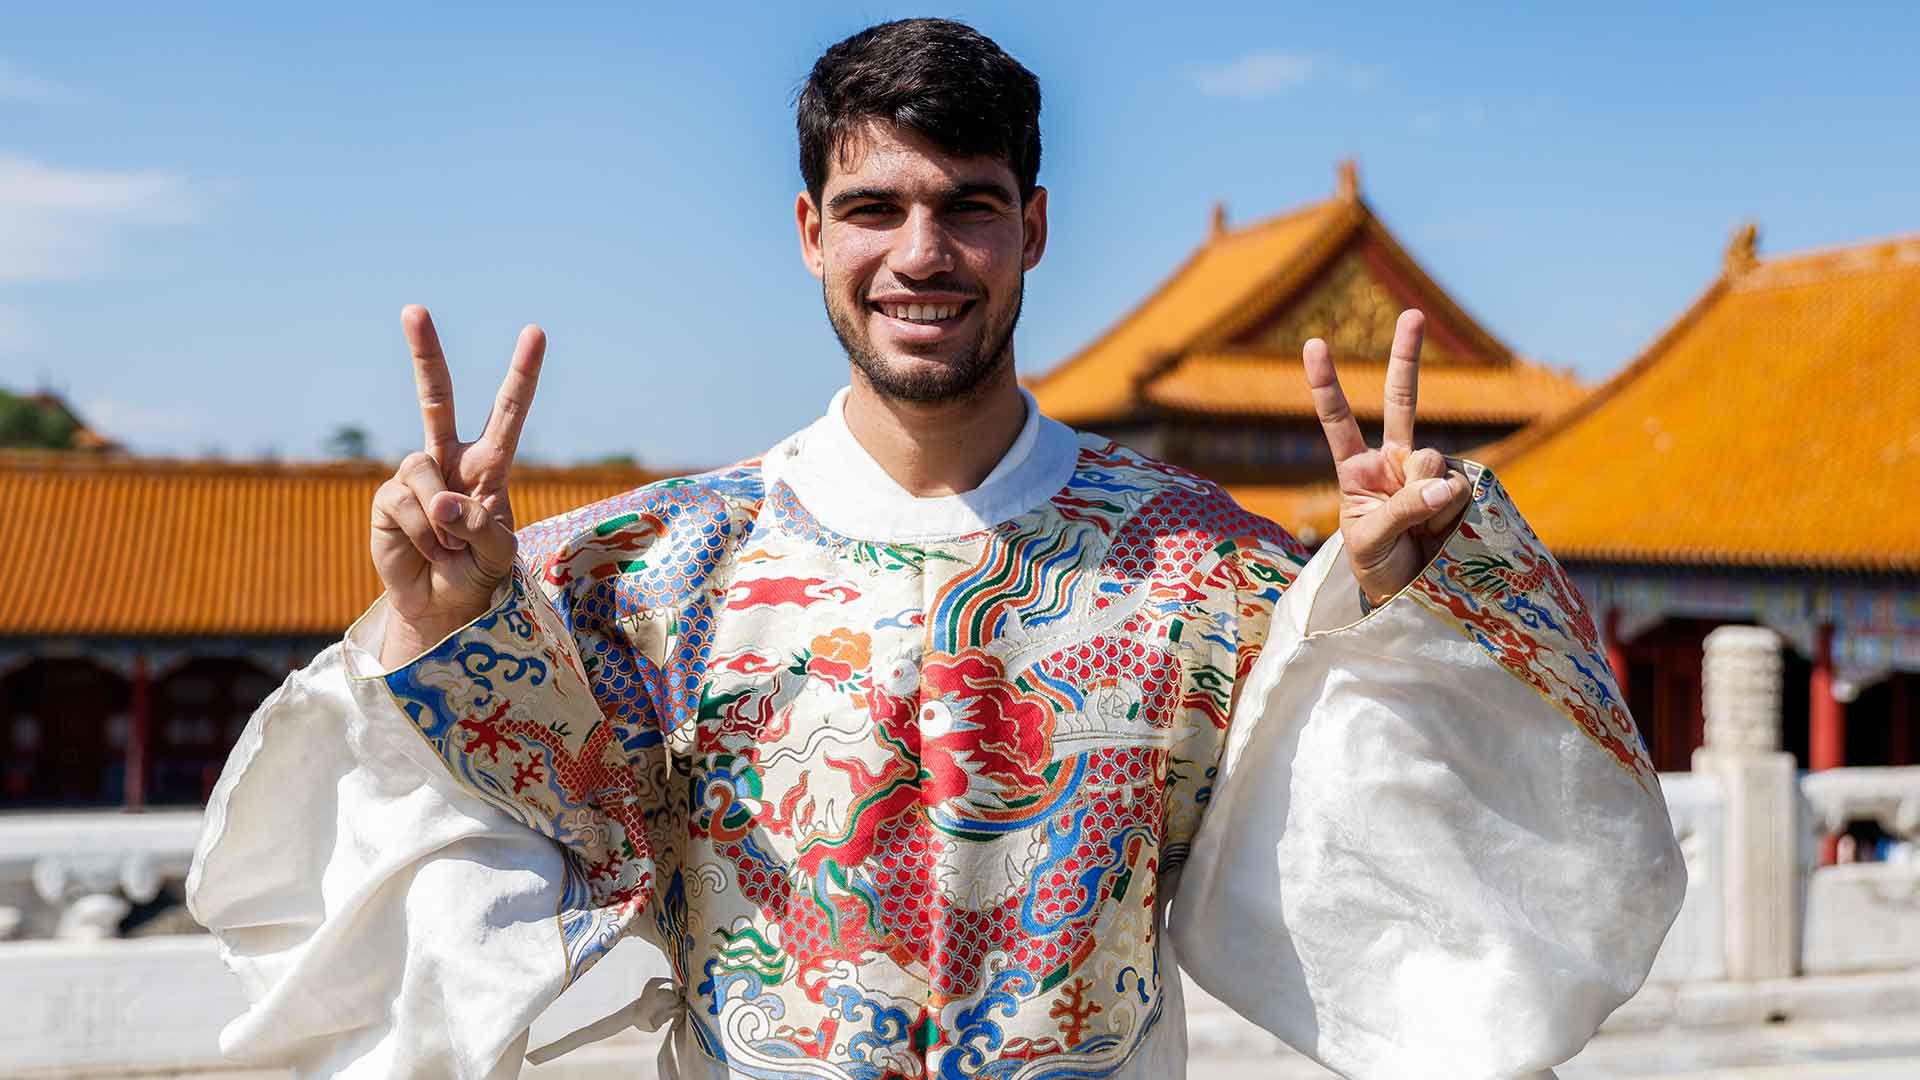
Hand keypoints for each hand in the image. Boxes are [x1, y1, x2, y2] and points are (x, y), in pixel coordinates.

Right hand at [371, 305, 544, 664]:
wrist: (443, 606)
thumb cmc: (480, 573)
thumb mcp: (499, 552)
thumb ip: (481, 525)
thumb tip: (442, 501)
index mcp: (488, 464)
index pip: (507, 412)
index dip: (522, 374)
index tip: (536, 332)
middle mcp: (449, 461)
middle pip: (436, 398)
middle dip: (424, 353)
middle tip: (413, 309)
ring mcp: (415, 478)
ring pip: (423, 474)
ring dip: (441, 522)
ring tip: (449, 549)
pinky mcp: (388, 500)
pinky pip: (406, 505)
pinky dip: (424, 536)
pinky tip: (428, 551)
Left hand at [1304, 309, 1470, 606]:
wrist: (1411, 595)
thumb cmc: (1377, 566)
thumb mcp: (1369, 542)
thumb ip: (1400, 510)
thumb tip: (1444, 482)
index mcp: (1358, 471)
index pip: (1339, 422)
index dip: (1328, 385)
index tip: (1314, 344)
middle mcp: (1395, 462)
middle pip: (1403, 400)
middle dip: (1407, 355)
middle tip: (1414, 314)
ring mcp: (1430, 472)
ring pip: (1431, 461)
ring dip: (1427, 501)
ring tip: (1420, 534)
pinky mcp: (1461, 488)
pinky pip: (1459, 489)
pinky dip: (1451, 512)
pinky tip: (1444, 533)